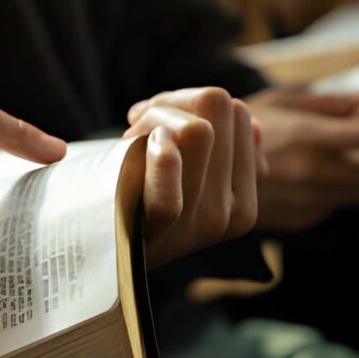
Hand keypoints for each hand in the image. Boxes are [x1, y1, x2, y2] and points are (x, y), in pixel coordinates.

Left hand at [124, 88, 265, 266]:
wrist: (102, 255)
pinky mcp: (156, 228)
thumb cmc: (141, 205)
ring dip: (153, 118)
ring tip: (130, 138)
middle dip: (172, 103)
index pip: (237, 112)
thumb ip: (225, 153)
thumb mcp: (193, 181)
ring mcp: (197, 222)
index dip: (190, 102)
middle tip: (138, 124)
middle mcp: (230, 212)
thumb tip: (256, 127)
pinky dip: (160, 157)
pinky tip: (138, 144)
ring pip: (196, 129)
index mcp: (245, 200)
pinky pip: (169, 183)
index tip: (156, 119)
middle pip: (218, 106)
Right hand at [248, 89, 358, 230]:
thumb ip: (325, 103)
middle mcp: (314, 171)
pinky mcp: (300, 220)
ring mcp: (307, 200)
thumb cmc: (239, 127)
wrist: (201, 172)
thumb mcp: (276, 102)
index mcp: (312, 136)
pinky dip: (329, 194)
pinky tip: (301, 180)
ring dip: (356, 178)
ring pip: (357, 193)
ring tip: (325, 161)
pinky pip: (331, 207)